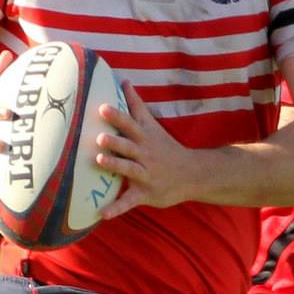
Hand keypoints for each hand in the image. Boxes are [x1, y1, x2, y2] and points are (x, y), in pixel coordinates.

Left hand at [94, 84, 201, 219]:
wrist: (193, 174)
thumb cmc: (165, 147)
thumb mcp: (152, 125)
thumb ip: (136, 104)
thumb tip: (123, 80)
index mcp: (145, 137)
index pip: (130, 123)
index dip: (117, 115)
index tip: (101, 108)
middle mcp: (145, 154)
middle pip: (129, 145)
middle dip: (115, 141)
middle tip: (100, 137)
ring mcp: (146, 174)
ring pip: (129, 169)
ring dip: (115, 165)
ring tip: (99, 160)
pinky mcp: (145, 193)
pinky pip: (129, 201)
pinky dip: (116, 208)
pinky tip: (102, 214)